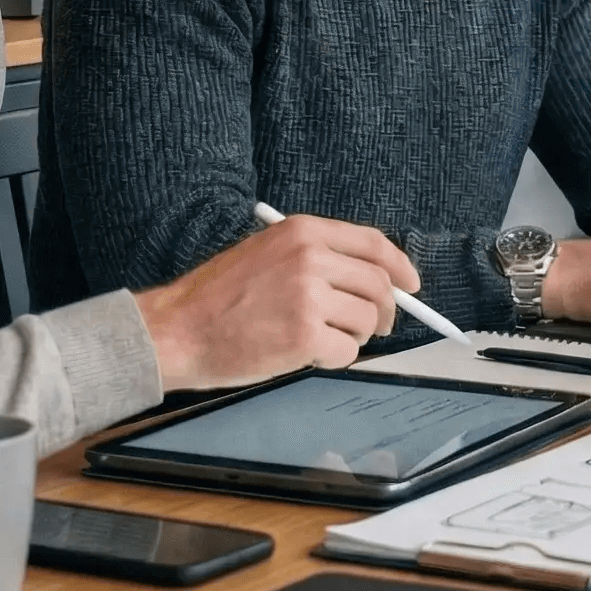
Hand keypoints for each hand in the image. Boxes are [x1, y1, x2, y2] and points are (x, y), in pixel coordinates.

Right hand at [133, 215, 417, 390]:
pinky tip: (308, 354)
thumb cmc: (219, 298)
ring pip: (367, 320)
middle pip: (378, 284)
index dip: (399, 265)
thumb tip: (373, 278)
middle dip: (385, 310)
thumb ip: (318, 258)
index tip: (412, 284)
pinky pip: (347, 351)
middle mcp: (311, 257)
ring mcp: (309, 296)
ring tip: (322, 339)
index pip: (372, 243)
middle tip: (377, 327)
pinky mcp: (305, 335)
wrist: (178, 329)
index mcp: (303, 232)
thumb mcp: (268, 253)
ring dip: (355, 336)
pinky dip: (336, 358)